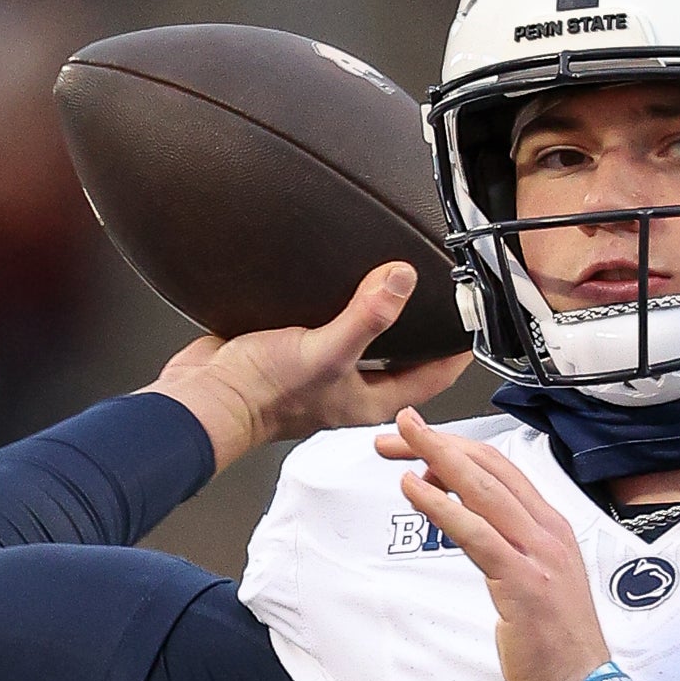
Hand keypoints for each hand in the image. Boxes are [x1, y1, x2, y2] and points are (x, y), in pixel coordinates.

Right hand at [152, 264, 473, 472]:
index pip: (432, 377)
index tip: (475, 321)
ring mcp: (321, 369)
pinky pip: (327, 324)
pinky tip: (338, 281)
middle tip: (442, 296)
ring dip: (380, 314)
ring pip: (364, 340)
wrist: (204, 397)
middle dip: (422, 330)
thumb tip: (402, 280)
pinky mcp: (292, 349)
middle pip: (401, 358)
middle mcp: (349, 387)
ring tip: (395, 281)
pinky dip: (338, 304)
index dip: (456, 350)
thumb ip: (367, 317)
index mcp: (368, 399)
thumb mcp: (326, 350)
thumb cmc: (261, 394)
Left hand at [380, 408, 618, 680]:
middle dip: (441, 441)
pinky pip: (477, 533)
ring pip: (484, 490)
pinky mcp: (524, 582)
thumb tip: (469, 526)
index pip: (502, 470)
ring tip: (398, 443)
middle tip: (400, 427)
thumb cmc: (555, 647)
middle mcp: (549, 532)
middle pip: (491, 468)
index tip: (421, 441)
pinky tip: (413, 489)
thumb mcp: (534, 584)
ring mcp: (540, 555)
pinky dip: (442, 506)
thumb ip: (506, 551)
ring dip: (437, 458)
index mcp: (552, 529)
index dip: (459, 448)